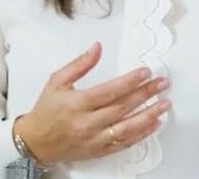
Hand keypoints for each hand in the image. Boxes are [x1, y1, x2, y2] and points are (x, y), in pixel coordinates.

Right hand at [13, 42, 170, 164]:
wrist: (33, 142)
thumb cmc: (46, 111)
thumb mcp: (57, 82)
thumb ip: (79, 64)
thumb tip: (97, 48)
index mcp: (76, 104)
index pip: (110, 91)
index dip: (130, 81)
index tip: (146, 72)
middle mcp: (86, 123)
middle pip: (122, 107)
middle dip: (146, 94)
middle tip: (163, 83)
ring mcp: (93, 139)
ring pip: (126, 127)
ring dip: (149, 115)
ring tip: (165, 104)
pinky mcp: (98, 151)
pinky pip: (123, 143)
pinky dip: (141, 134)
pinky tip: (154, 124)